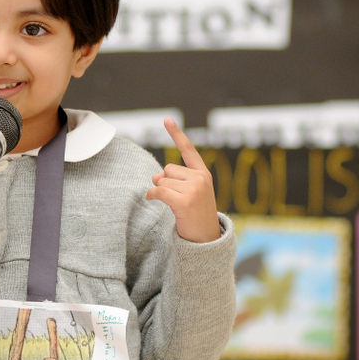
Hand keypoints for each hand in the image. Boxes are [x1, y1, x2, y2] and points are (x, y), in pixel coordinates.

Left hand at [145, 118, 220, 242]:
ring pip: (162, 180)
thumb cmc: (196, 217)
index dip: (176, 134)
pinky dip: (152, 195)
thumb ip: (175, 180)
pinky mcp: (184, 201)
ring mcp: (193, 189)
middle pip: (167, 169)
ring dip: (161, 192)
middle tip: (175, 198)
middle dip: (165, 182)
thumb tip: (156, 175)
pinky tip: (152, 200)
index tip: (167, 119)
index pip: (188, 150)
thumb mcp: (190, 194)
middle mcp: (200, 178)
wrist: (207, 240)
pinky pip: (158, 191)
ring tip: (174, 205)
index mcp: (203, 174)